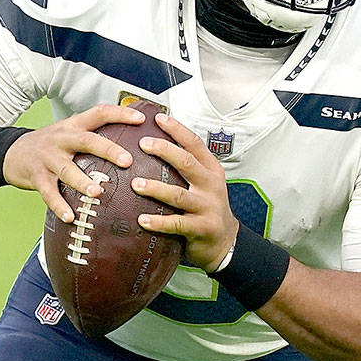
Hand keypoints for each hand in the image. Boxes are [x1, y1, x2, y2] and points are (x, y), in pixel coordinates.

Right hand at [1, 104, 142, 222]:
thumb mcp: (70, 132)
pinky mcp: (37, 177)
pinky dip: (59, 205)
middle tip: (127, 161)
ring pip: (67, 169)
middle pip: (87, 140)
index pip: (99, 113)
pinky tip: (70, 217)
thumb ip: (94, 135)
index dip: (120, 113)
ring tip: (98, 192)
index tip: (141, 119)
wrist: (11, 152)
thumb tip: (133, 143)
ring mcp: (48, 158)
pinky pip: (49, 192)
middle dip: (108, 150)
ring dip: (83, 182)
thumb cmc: (51, 145)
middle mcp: (62, 139)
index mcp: (74, 126)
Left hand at [131, 113, 240, 271]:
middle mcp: (211, 185)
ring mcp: (208, 207)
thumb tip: (155, 145)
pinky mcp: (201, 228)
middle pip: (187, 163)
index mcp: (211, 170)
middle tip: (143, 143)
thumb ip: (187, 167)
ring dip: (155, 188)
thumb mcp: (204, 183)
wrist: (225, 241)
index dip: (177, 130)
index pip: (195, 144)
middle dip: (164, 151)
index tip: (159, 118)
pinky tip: (142, 220)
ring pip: (178, 194)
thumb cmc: (207, 208)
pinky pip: (177, 224)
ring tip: (135, 184)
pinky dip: (159, 222)